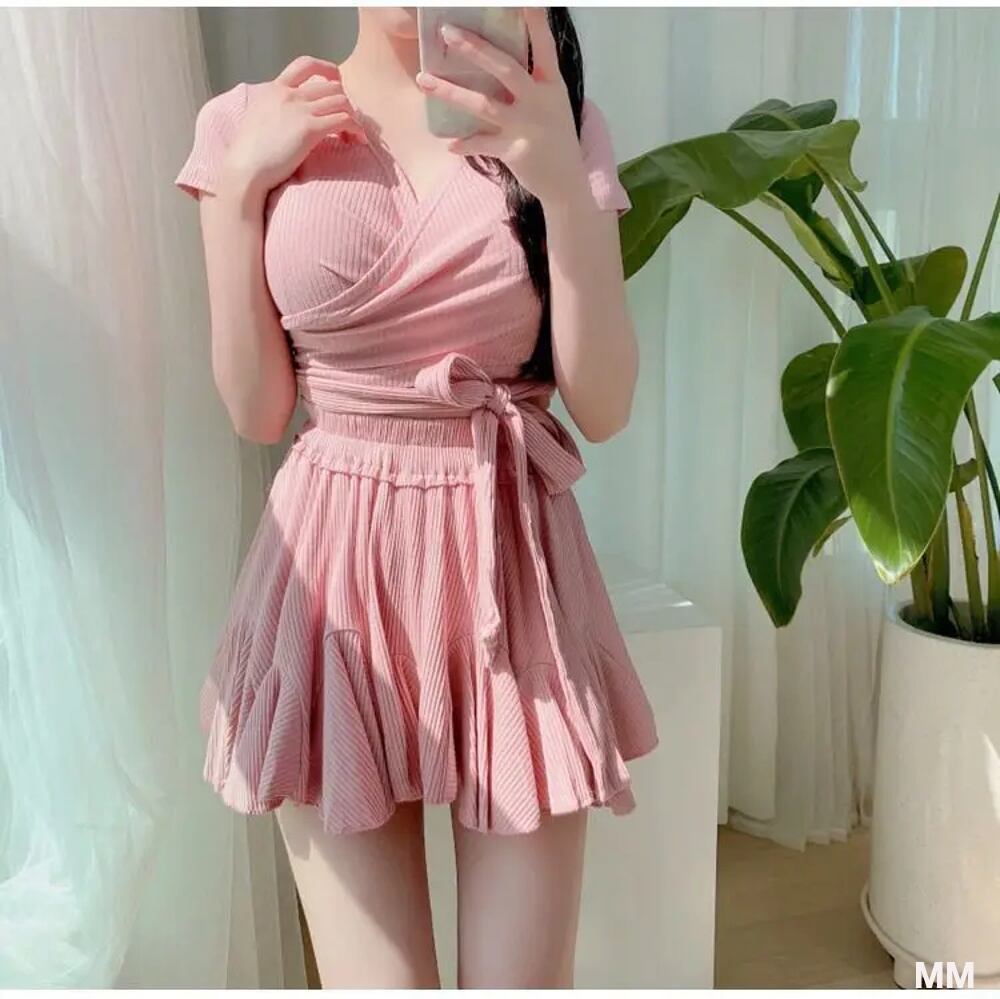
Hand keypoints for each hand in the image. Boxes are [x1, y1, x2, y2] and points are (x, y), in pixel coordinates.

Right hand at [220, 56, 367, 197]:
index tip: (337, 82)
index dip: (327, 70)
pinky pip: (344, 120)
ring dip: (353, 116)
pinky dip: (356, 129)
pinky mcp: (309, 130)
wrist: (244, 169)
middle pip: (331, 85)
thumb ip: (275, 108)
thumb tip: (287, 115)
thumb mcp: (258, 118)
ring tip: (354, 134)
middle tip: (348, 120)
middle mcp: (288, 94)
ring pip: (341, 101)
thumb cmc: (249, 153)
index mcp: (274, 89)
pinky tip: (357, 140)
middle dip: (345, 101)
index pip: (305, 65)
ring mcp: (299, 110)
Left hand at [414, 8, 586, 205]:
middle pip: (506, 69)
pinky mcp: (514, 152)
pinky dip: (464, 144)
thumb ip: (531, 82)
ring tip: (422, 80)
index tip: (526, 0)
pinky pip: (481, 144)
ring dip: (450, 92)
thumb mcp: (552, 104)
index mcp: (552, 85)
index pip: (544, 45)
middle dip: (476, 49)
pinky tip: (449, 143)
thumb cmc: (554, 138)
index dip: (535, 21)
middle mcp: (539, 102)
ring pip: (483, 105)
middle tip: (447, 32)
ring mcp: (526, 127)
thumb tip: (496, 58)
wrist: (567, 184)